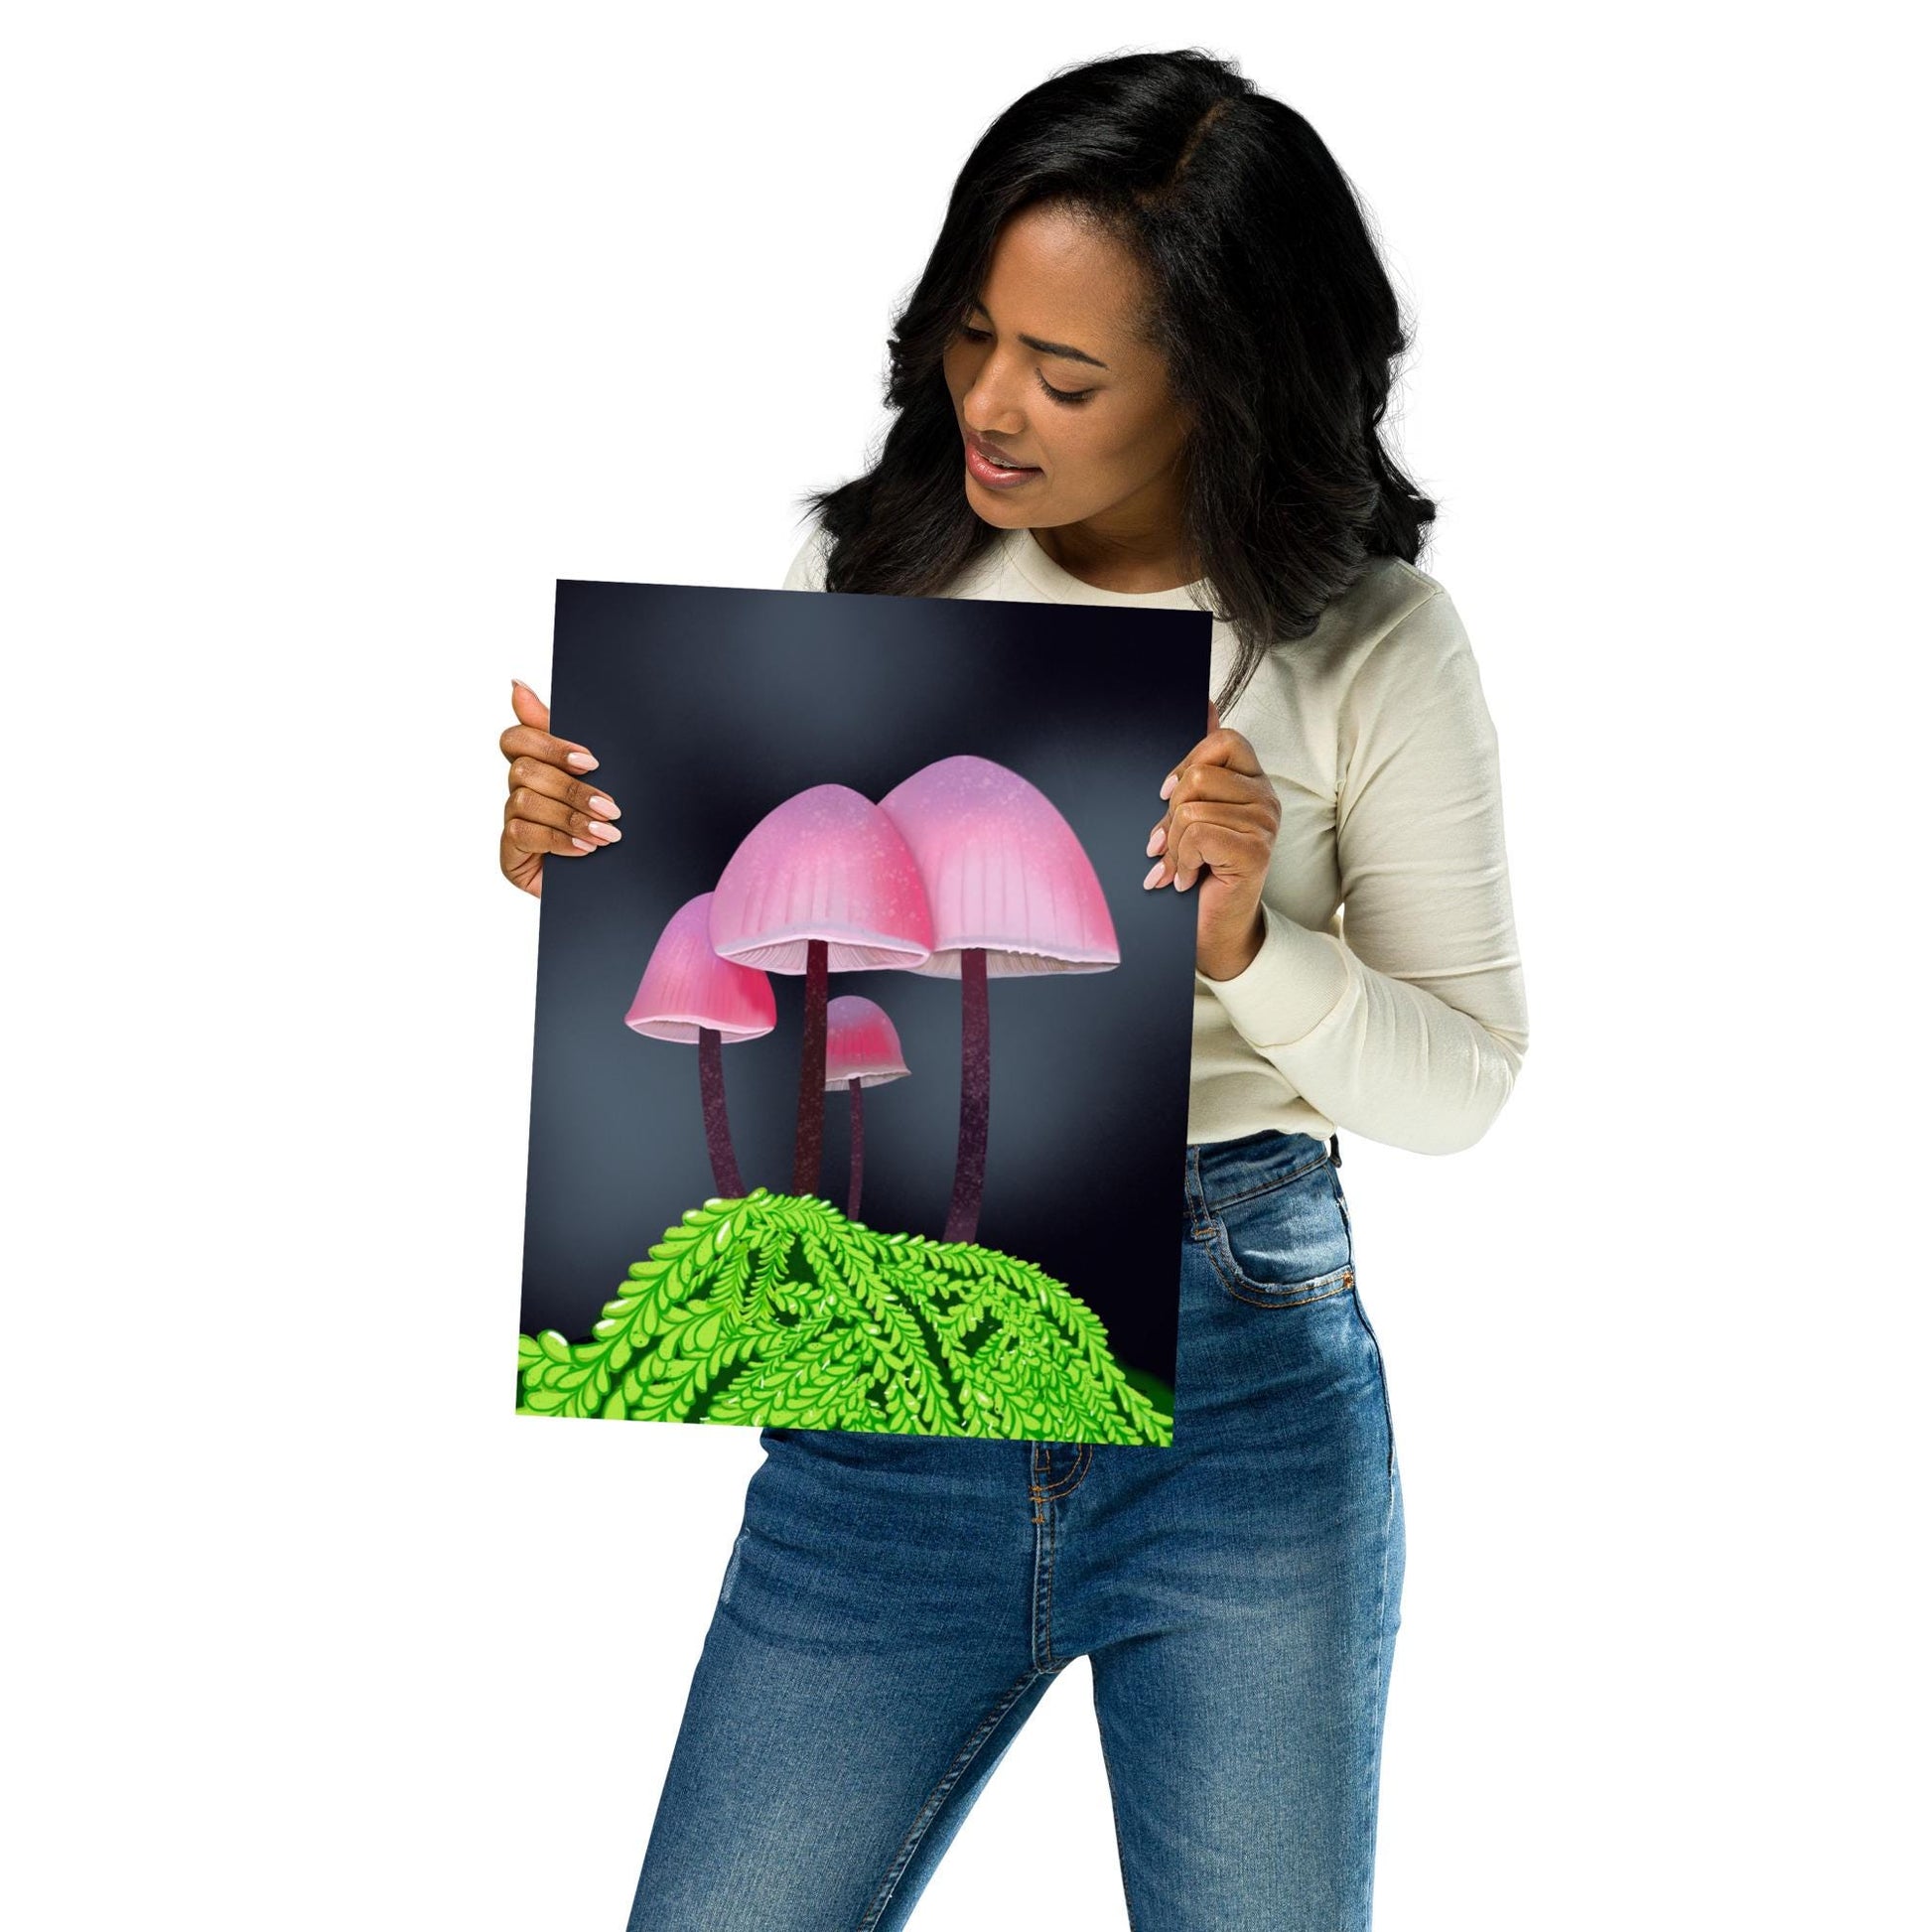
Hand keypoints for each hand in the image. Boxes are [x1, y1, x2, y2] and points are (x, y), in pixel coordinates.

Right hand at [499, 679, 622, 896]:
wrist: (618, 878)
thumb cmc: (605, 822)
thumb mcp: (599, 778)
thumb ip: (564, 736)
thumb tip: (516, 685)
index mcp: (537, 765)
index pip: (517, 738)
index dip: (549, 744)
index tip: (591, 761)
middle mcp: (519, 790)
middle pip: (524, 770)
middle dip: (572, 789)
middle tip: (611, 806)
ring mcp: (512, 821)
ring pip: (526, 801)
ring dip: (571, 817)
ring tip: (607, 833)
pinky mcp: (510, 853)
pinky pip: (523, 834)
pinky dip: (559, 840)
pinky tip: (586, 849)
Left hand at [1143, 698, 1279, 979]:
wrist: (1213, 930)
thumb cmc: (1201, 871)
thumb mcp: (1193, 813)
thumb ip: (1200, 764)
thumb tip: (1206, 704)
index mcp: (1252, 782)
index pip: (1224, 739)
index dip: (1188, 762)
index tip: (1168, 795)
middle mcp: (1266, 798)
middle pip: (1201, 774)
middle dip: (1171, 812)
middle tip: (1168, 842)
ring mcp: (1264, 824)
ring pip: (1193, 807)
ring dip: (1173, 844)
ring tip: (1177, 866)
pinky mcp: (1255, 850)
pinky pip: (1198, 833)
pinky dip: (1180, 860)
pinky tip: (1185, 879)